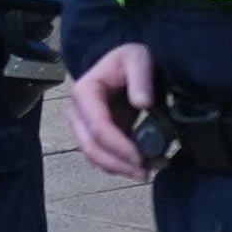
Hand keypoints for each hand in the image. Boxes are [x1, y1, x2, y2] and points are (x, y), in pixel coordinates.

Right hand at [66, 40, 160, 179]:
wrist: (126, 65)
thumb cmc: (130, 59)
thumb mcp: (138, 58)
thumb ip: (140, 77)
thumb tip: (142, 103)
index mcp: (85, 93)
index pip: (98, 127)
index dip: (118, 146)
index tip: (141, 157)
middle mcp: (78, 114)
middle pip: (92, 149)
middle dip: (119, 165)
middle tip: (146, 173)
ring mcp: (85, 128)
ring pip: (97, 158)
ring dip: (122, 169)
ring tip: (152, 169)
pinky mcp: (97, 137)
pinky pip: (106, 157)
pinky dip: (124, 166)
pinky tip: (148, 165)